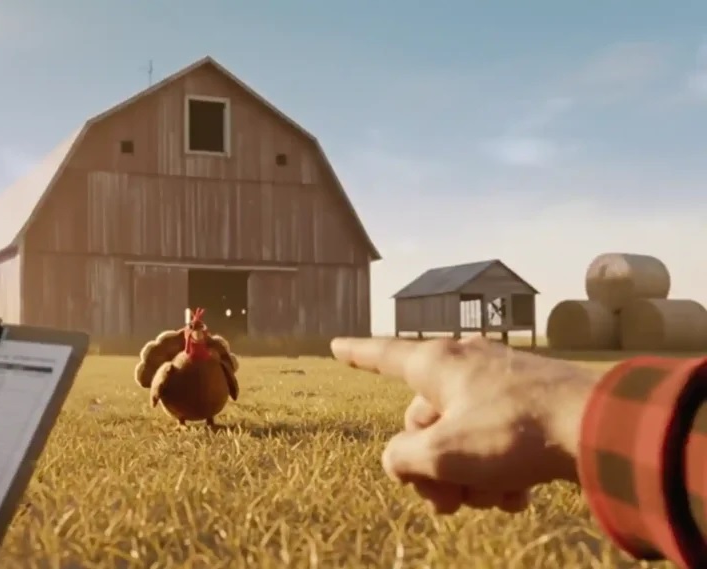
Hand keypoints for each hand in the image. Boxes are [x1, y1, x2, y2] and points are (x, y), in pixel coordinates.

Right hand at [331, 336, 597, 513]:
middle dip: (431, 468)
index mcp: (437, 364)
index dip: (356, 354)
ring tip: (494, 499)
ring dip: (470, 476)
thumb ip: (401, 458)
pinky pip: (497, 440)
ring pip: (462, 436)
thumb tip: (399, 459)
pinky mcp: (531, 403)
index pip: (383, 355)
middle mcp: (466, 365)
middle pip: (424, 421)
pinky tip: (517, 494)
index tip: (335, 344)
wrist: (599, 428)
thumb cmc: (514, 433)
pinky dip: (500, 470)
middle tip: (446, 504)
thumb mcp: (442, 453)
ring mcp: (501, 383)